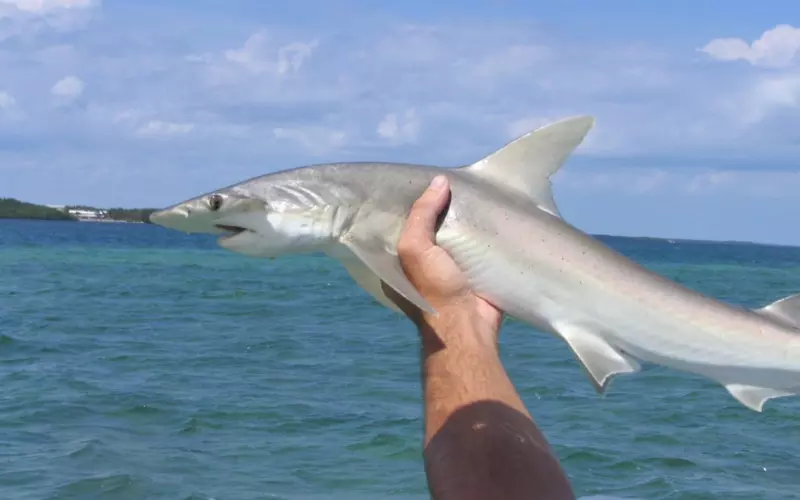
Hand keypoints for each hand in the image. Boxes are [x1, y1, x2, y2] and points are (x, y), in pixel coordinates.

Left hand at [384, 175, 502, 345]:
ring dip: (465, 222)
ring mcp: (448, 272)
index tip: (425, 182)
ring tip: (475, 193)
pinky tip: (490, 216)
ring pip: (454, 238)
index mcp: (399, 262)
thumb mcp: (415, 248)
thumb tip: (439, 182)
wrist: (468, 327)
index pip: (401, 225)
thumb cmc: (434, 290)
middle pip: (430, 229)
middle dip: (440, 211)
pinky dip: (482, 236)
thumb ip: (421, 214)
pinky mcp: (474, 276)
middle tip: (454, 184)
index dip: (412, 205)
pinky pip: (476, 249)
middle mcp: (421, 267)